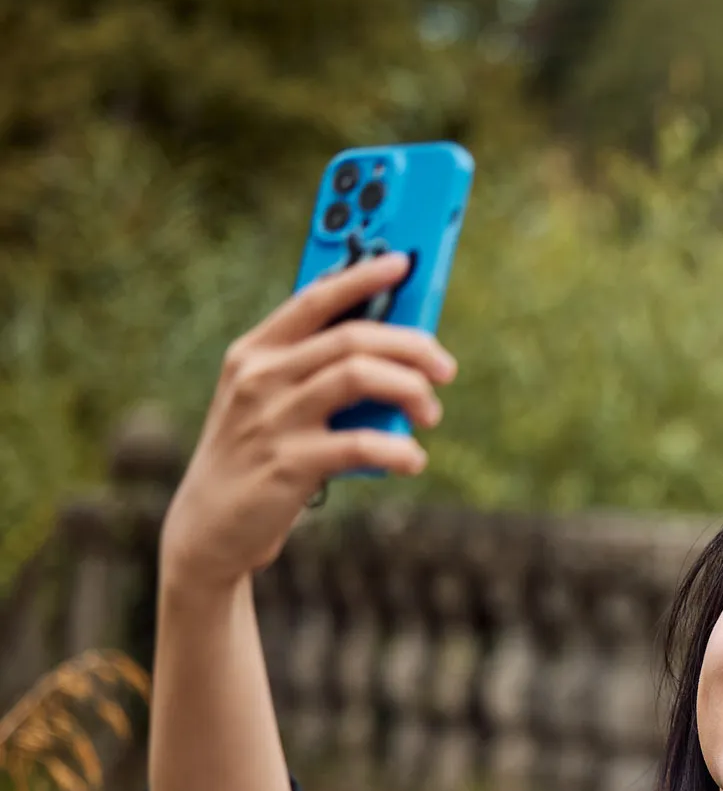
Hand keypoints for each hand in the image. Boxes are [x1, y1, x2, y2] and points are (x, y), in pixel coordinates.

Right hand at [159, 253, 453, 593]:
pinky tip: (413, 460)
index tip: (404, 262)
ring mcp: (271, 419)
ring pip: (359, 377)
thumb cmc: (257, 456)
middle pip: (352, 337)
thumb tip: (395, 350)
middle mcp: (259, 377)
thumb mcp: (270, 403)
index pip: (314, 300)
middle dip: (411, 346)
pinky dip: (398, 450)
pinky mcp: (288, 464)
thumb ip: (316, 372)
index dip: (361, 276)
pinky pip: (360, 444)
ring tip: (431, 414)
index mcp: (255, 353)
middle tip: (445, 369)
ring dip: (411, 390)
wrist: (209, 528)